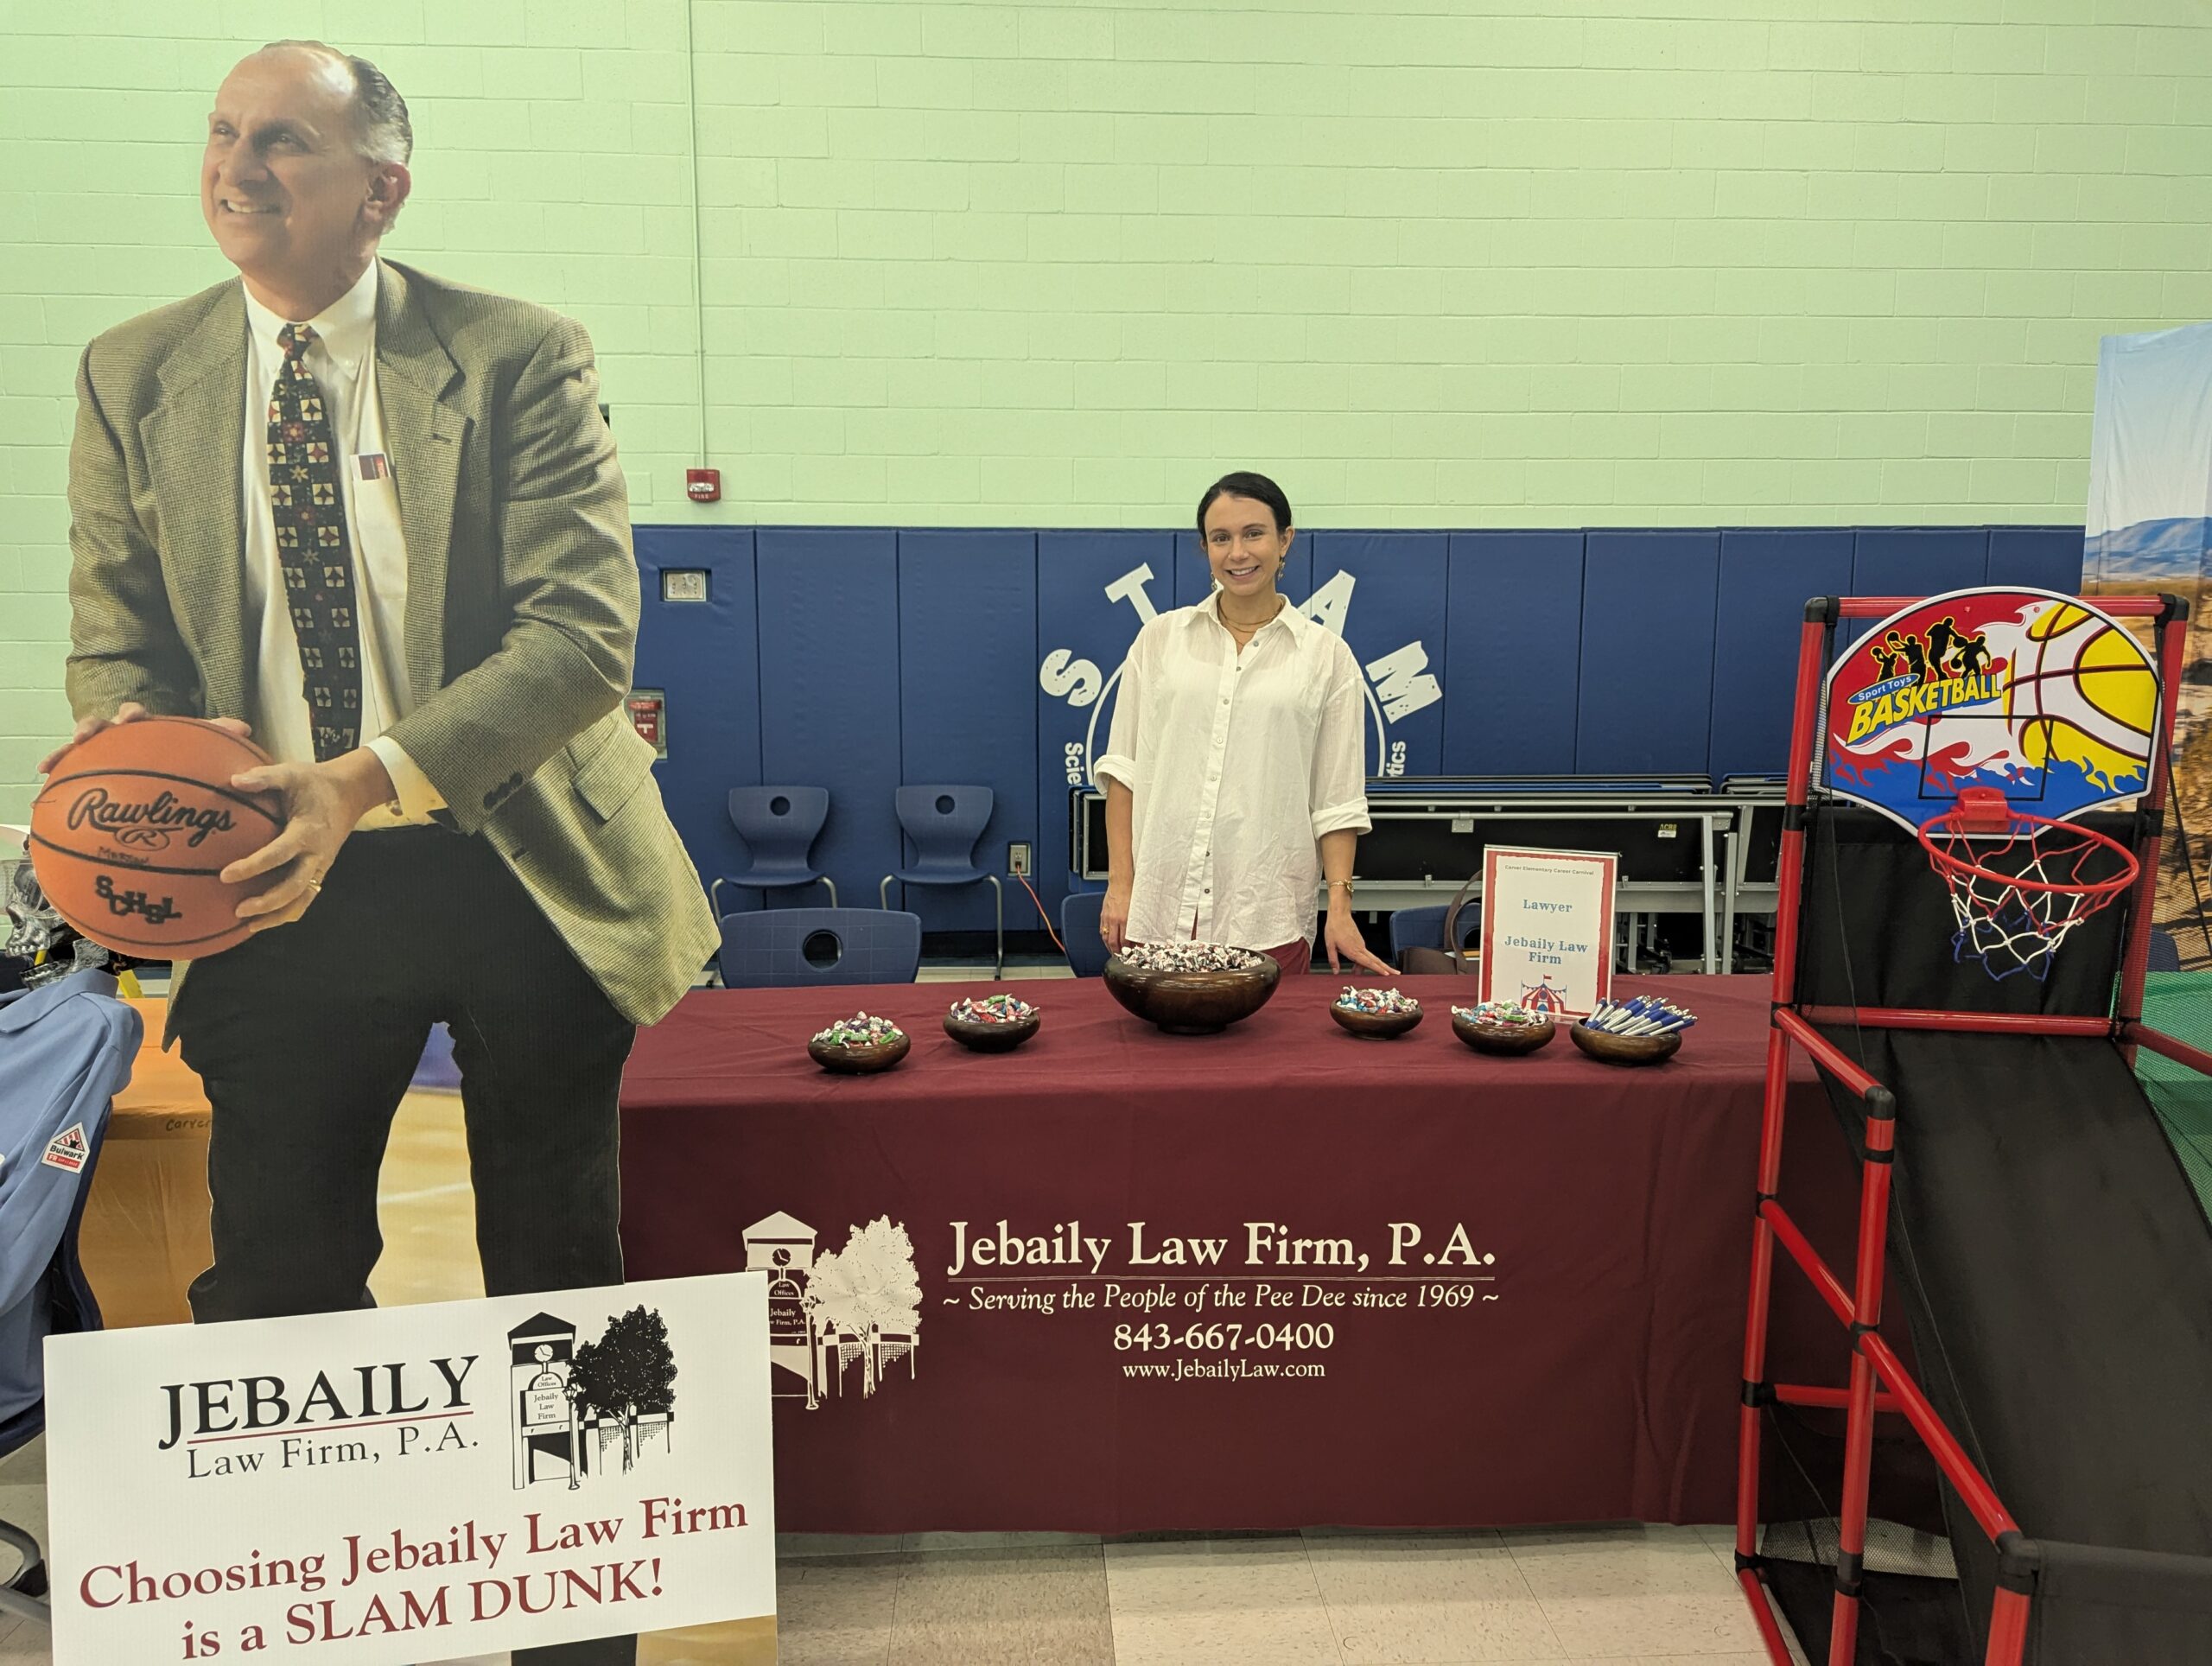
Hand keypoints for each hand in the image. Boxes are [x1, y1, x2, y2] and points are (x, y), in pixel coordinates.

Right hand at [37, 702, 251, 775]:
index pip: (135, 714)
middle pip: (102, 724)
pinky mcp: (91, 766)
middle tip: (90, 734)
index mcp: (144, 727)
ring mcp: (103, 750)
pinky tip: (45, 773)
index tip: (132, 718)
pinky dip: (58, 766)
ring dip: (69, 747)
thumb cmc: (178, 755)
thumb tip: (244, 729)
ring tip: (59, 758)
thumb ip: (218, 736)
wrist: (163, 773)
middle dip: (95, 726)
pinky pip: (72, 767)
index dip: (131, 714)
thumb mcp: (198, 746)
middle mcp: (119, 735)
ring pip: (82, 744)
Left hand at [221, 749, 393, 933]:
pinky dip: (287, 912)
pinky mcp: (320, 872)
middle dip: (267, 902)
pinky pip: (306, 899)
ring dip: (277, 915)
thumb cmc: (316, 782)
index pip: (278, 855)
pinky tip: (265, 919)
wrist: (352, 792)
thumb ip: (264, 777)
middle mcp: (316, 855)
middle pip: (294, 888)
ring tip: (249, 925)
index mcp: (307, 832)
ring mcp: (320, 866)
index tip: (225, 875)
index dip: (252, 867)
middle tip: (238, 909)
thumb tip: (234, 781)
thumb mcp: (291, 773)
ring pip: (302, 900)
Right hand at [1100, 884, 1132, 953]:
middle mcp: (1114, 920)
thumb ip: (1137, 925)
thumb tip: (1139, 936)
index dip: (1127, 949)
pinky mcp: (1103, 915)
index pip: (1124, 940)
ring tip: (1113, 951)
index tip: (1131, 952)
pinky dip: (1104, 937)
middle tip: (1121, 956)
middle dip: (1117, 952)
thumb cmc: (1130, 894)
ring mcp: (1107, 918)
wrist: (1120, 884)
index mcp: (1124, 919)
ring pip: (1106, 938)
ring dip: (1109, 947)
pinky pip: (1101, 930)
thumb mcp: (1137, 911)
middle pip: (1114, 942)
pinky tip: (1107, 940)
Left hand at [1324, 911, 1393, 976]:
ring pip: (1369, 958)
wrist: (1339, 915)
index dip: (1378, 969)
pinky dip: (1364, 962)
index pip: (1368, 962)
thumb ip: (1333, 960)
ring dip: (1371, 967)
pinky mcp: (1360, 941)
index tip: (1386, 974)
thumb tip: (1335, 971)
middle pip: (1376, 960)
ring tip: (1360, 975)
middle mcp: (1360, 948)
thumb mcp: (1330, 945)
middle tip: (1395, 973)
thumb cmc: (1335, 928)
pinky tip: (1356, 967)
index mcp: (1353, 950)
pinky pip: (1364, 954)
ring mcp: (1361, 944)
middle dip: (1386, 968)